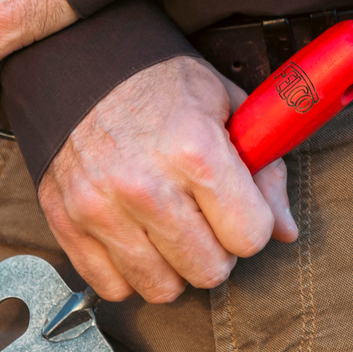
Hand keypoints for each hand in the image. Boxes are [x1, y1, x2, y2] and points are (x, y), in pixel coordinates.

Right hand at [39, 56, 297, 303]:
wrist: (81, 62)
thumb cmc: (161, 84)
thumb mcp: (228, 106)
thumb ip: (265, 171)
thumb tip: (286, 231)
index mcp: (194, 152)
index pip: (250, 237)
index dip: (252, 224)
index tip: (239, 208)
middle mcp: (144, 186)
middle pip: (209, 271)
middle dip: (217, 250)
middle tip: (204, 219)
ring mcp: (99, 208)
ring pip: (162, 289)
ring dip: (174, 266)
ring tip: (169, 228)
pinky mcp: (66, 221)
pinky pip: (111, 287)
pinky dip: (129, 272)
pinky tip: (136, 237)